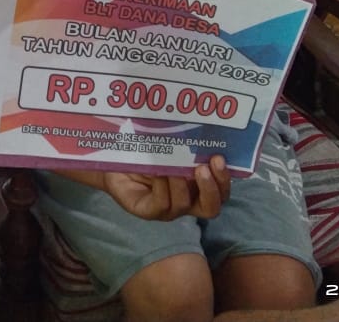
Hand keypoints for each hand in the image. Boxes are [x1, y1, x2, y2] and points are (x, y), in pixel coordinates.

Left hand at [101, 155, 230, 220]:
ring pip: (183, 205)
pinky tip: (158, 172)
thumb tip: (203, 127)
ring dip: (181, 185)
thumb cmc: (146, 148)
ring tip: (176, 168)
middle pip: (211, 207)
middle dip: (211, 188)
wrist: (114, 155)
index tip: (219, 157)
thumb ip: (188, 143)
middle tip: (204, 168)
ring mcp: (166, 209)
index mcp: (197, 186)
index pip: (221, 192)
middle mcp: (186, 200)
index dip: (224, 179)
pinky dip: (162, 187)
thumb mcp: (170, 144)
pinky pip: (160, 204)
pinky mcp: (146, 211)